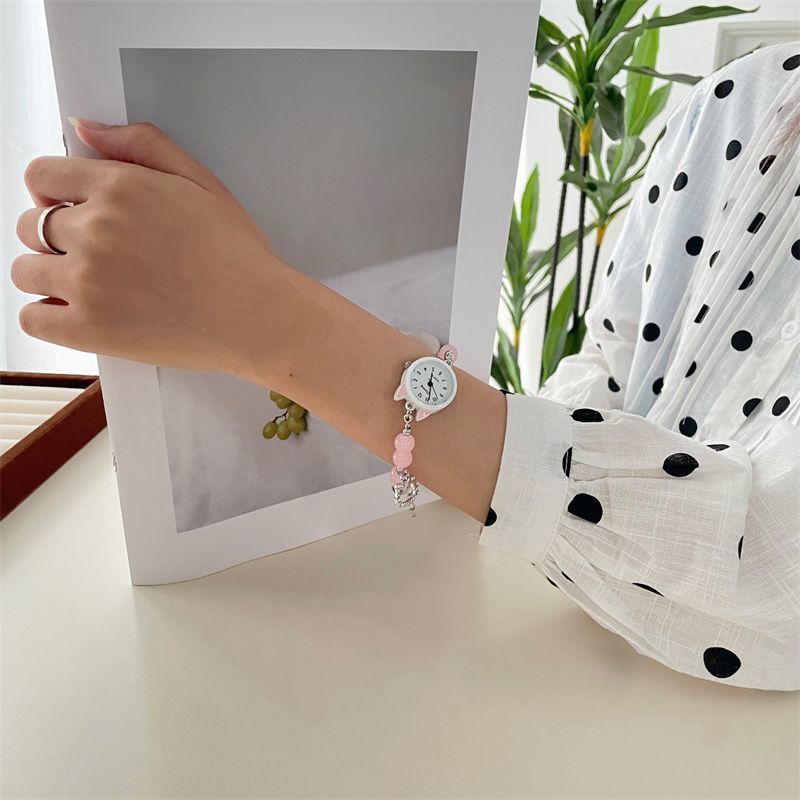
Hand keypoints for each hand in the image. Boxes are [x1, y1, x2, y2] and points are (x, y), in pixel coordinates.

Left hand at [13, 120, 281, 373]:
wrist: (257, 316)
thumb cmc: (238, 255)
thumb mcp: (201, 182)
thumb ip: (140, 144)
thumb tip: (85, 128)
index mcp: (119, 188)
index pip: (41, 176)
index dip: (51, 192)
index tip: (66, 208)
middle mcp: (95, 230)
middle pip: (30, 225)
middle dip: (53, 236)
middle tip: (92, 254)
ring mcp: (87, 282)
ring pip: (25, 271)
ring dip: (48, 276)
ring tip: (88, 286)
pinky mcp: (89, 328)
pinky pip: (32, 319)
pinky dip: (46, 317)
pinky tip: (76, 314)